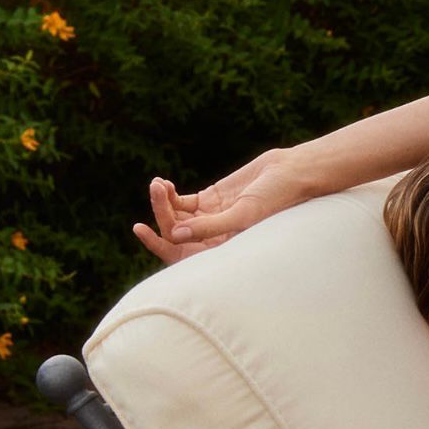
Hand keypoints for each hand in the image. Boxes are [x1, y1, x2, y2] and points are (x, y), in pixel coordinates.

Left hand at [133, 148, 305, 264]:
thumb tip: (176, 235)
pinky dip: (170, 194)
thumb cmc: (274, 197)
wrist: (288, 173)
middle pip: (176, 232)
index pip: (184, 254)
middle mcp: (215, 238)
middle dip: (162, 212)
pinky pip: (182, 202)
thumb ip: (210, 226)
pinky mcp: (211, 200)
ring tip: (159, 184)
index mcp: (224, 250)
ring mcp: (211, 218)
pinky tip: (165, 183)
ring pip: (177, 216)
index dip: (160, 245)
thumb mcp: (242, 213)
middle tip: (157, 189)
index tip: (140, 229)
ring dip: (163, 201)